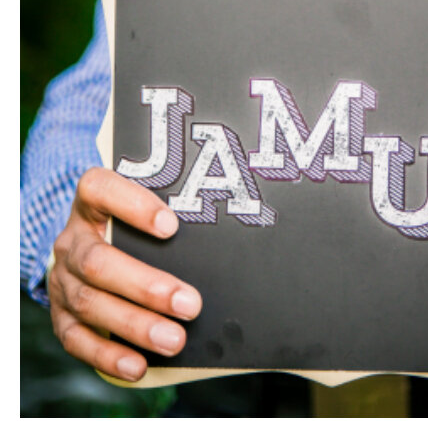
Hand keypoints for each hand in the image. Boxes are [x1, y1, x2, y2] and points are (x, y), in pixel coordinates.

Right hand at [46, 168, 200, 381]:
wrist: (90, 259)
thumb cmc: (139, 236)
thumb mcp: (151, 219)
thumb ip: (180, 225)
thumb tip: (240, 242)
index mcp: (93, 208)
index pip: (98, 189)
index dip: (131, 205)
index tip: (172, 225)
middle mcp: (73, 243)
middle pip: (98, 261)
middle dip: (146, 286)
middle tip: (190, 305)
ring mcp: (63, 281)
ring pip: (90, 303)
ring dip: (135, 325)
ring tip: (174, 340)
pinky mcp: (61, 317)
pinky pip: (77, 339)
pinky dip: (108, 355)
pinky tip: (138, 365)